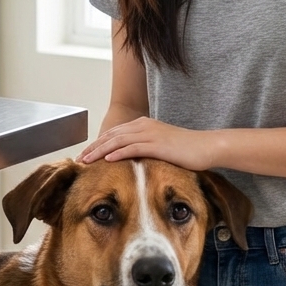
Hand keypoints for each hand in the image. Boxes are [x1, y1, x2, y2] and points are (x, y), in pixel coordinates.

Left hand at [80, 117, 215, 170]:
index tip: (85, 155)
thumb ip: (144, 149)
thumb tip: (131, 161)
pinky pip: (133, 148)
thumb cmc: (186, 150)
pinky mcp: (158, 144)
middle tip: (78, 159)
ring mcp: (150, 134)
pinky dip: (118, 153)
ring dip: (100, 151)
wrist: (206, 147)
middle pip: (111, 135)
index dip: (97, 143)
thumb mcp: (161, 146)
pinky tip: (107, 160)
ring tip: (86, 161)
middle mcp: (144, 126)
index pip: (114, 133)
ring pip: (118, 141)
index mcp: (143, 125)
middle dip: (93, 147)